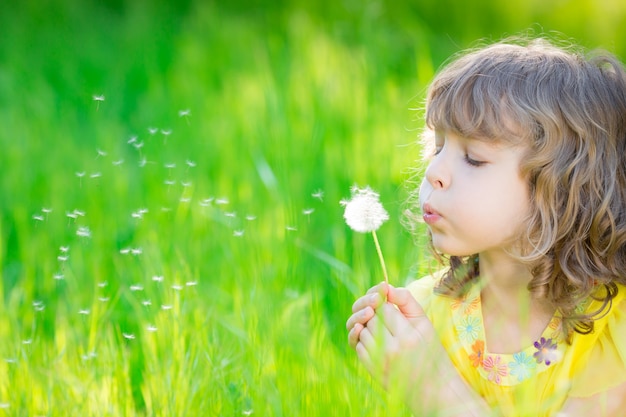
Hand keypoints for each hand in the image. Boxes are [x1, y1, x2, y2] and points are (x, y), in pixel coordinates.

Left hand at [346, 282, 493, 415]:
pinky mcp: (372, 370)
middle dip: (375, 313)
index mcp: (408, 336)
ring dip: (369, 326)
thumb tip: (385, 286)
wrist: (432, 386)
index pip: (384, 308)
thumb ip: (405, 300)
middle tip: (385, 316)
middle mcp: (392, 350)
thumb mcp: (424, 322)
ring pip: (361, 331)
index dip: (384, 302)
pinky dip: (364, 340)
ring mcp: (380, 362)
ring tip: (384, 330)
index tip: (388, 302)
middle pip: (370, 318)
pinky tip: (378, 342)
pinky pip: (358, 346)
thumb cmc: (430, 350)